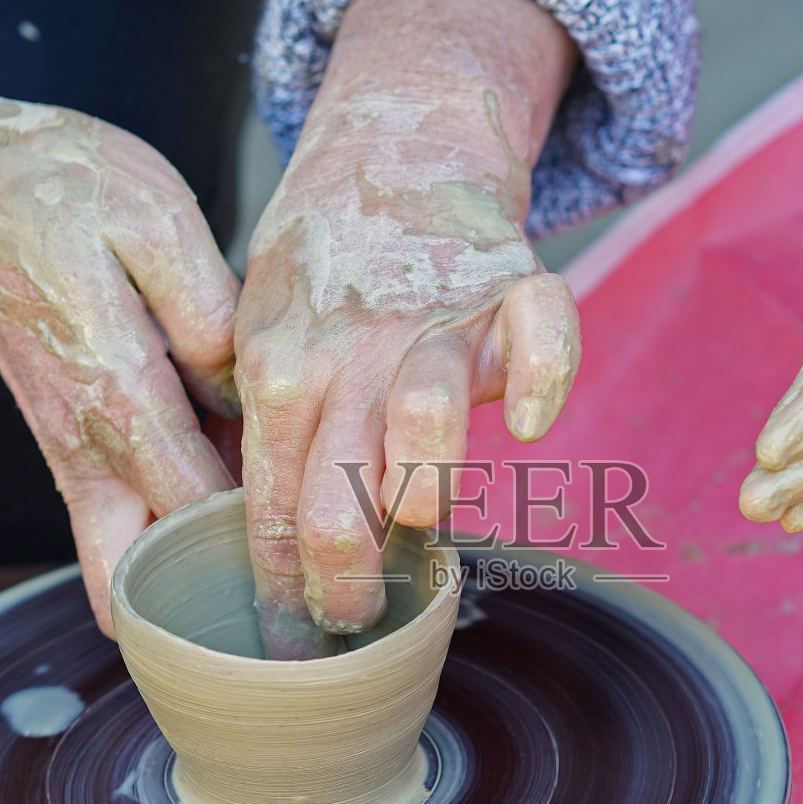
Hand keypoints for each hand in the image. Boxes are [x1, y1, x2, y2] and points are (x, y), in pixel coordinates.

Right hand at [0, 100, 238, 633]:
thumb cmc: (56, 188)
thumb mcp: (154, 217)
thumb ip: (211, 315)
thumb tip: (248, 394)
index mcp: (117, 395)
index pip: (201, 510)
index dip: (266, 533)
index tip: (320, 530)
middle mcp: (84, 446)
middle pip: (144, 580)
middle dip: (213, 599)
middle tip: (284, 586)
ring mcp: (68, 454)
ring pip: (120, 567)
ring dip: (186, 575)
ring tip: (267, 554)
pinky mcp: (66, 445)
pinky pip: (114, 527)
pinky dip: (163, 541)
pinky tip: (231, 505)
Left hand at [221, 101, 579, 658]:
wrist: (392, 153)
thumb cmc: (324, 270)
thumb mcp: (259, 338)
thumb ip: (268, 434)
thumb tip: (262, 550)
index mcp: (279, 373)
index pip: (273, 509)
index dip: (281, 591)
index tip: (291, 650)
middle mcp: (352, 352)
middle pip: (338, 491)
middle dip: (344, 582)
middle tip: (353, 624)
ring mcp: (436, 319)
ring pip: (424, 415)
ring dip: (421, 489)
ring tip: (419, 529)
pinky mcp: (515, 286)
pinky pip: (544, 333)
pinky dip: (543, 378)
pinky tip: (530, 426)